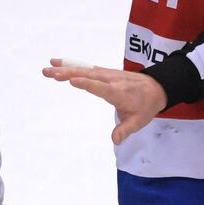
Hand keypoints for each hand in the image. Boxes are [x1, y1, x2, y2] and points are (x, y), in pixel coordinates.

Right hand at [41, 59, 166, 144]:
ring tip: (47, 68)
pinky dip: (72, 65)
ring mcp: (107, 74)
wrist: (156, 88)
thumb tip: (115, 140)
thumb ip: (125, 130)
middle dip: (68, 73)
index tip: (72, 80)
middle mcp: (111, 80)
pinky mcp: (104, 72)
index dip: (87, 84)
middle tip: (49, 73)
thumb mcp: (138, 121)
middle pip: (87, 75)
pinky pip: (86, 68)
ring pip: (84, 69)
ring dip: (65, 68)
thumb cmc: (145, 106)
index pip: (101, 88)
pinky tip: (58, 63)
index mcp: (119, 92)